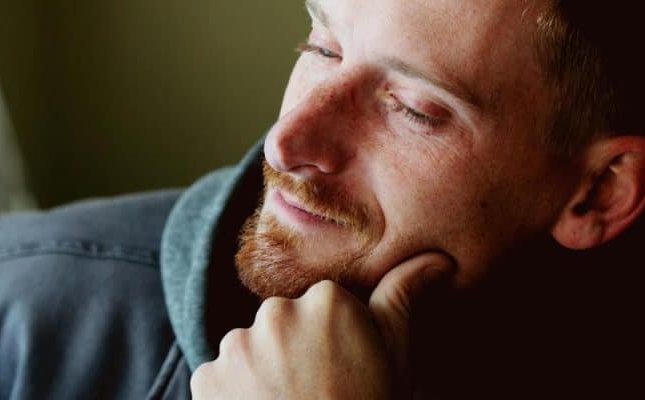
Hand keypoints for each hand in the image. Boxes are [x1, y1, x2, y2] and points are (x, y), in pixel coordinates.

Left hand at [190, 252, 453, 398]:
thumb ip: (403, 295)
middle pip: (283, 324)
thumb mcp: (395, 356)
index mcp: (326, 299)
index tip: (343, 370)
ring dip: (262, 373)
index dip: (333, 341)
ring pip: (250, 350)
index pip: (322, 307)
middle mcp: (276, 311)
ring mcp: (237, 346)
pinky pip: (220, 378)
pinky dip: (234, 396)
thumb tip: (438, 258)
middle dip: (294, 351)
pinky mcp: (206, 378)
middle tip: (316, 391)